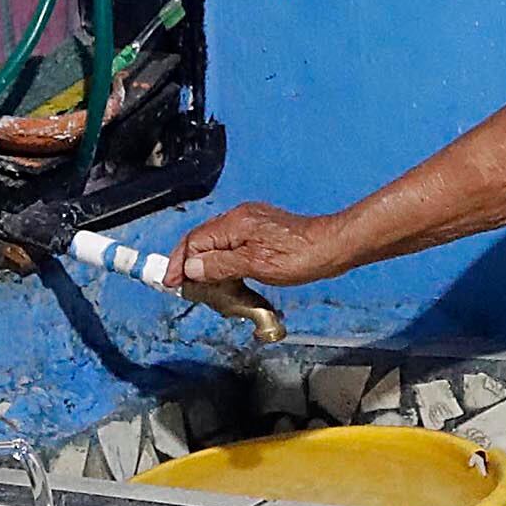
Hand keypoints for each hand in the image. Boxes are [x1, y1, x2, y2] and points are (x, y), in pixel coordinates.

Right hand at [174, 202, 356, 288]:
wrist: (334, 246)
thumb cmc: (301, 256)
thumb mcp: (256, 265)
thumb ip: (221, 265)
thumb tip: (192, 267)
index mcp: (235, 223)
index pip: (194, 241)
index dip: (180, 263)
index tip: (171, 283)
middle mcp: (240, 218)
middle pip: (202, 241)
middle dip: (190, 264)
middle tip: (184, 287)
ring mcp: (252, 223)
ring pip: (217, 244)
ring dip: (207, 265)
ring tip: (204, 287)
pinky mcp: (263, 231)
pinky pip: (233, 246)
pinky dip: (224, 262)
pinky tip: (227, 278)